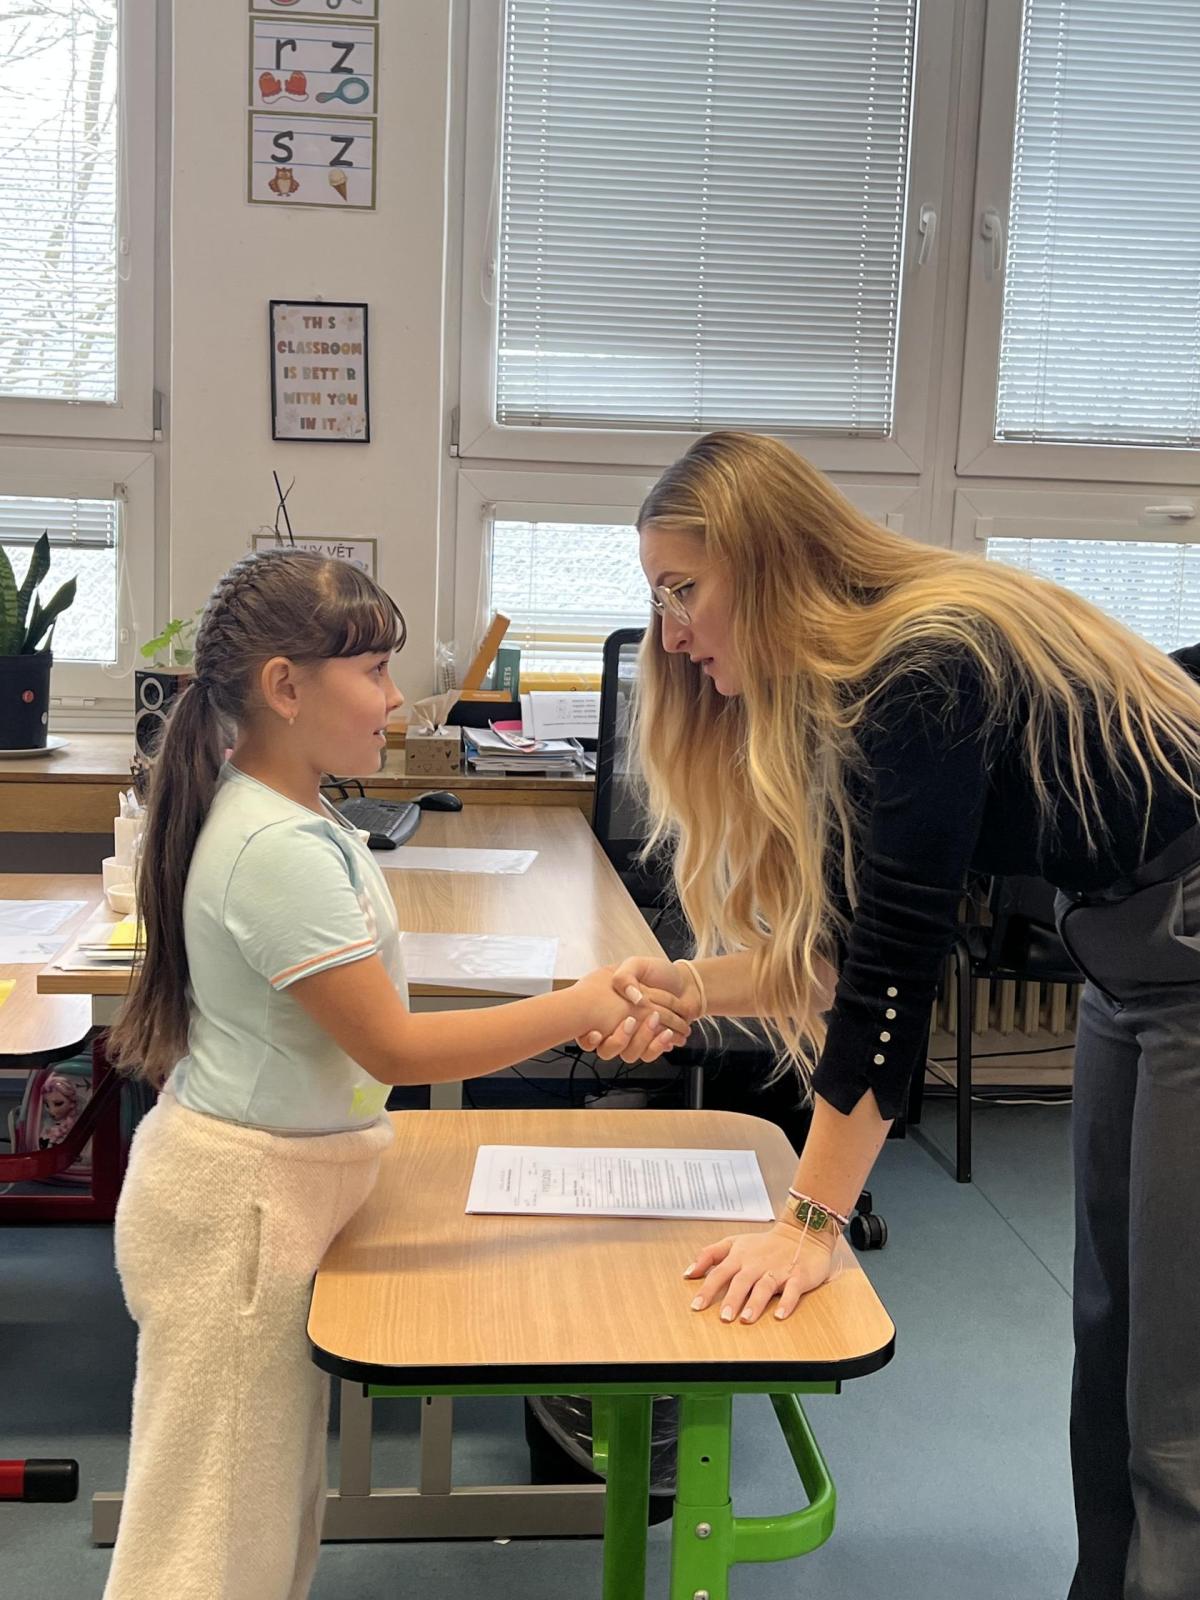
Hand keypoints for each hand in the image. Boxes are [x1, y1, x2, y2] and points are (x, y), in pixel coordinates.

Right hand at [576, 955, 701, 1061]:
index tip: (596, 1033)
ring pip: (629, 1055)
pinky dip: (657, 1046)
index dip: (586, 1038)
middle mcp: (618, 1026)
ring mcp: (635, 1037)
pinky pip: (649, 1055)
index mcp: (608, 1007)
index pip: (586, 1030)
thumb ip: (624, 976)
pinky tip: (667, 1033)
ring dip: (641, 1041)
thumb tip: (629, 996)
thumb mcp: (637, 965)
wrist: (685, 983)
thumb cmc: (659, 973)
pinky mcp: (652, 1043)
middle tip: (631, 1021)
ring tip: (655, 1021)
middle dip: (618, 1040)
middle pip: (606, 1049)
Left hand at [683, 1222, 835, 1323]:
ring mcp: (778, 1270)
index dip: (707, 1289)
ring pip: (765, 1286)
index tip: (696, 1306)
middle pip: (741, 1281)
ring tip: (747, 1319)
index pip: (720, 1273)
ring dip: (755, 1303)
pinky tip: (779, 1315)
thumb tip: (688, 1273)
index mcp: (740, 1257)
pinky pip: (793, 1290)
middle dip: (732, 1299)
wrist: (802, 1232)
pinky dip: (787, 1302)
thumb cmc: (764, 1244)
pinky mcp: (798, 1276)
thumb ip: (709, 1255)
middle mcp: (757, 1264)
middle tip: (724, 1317)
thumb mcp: (734, 1243)